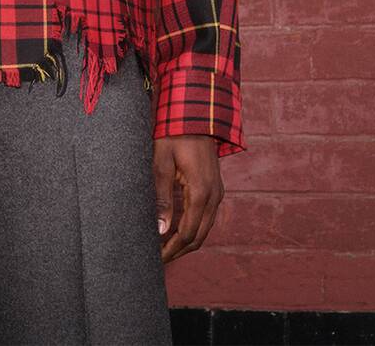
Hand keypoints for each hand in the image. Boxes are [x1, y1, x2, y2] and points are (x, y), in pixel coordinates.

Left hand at [153, 135, 223, 263]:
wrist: (194, 115)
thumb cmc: (173, 135)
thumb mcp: (161, 163)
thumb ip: (162, 197)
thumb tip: (162, 230)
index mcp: (201, 192)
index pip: (188, 233)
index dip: (172, 249)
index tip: (157, 259)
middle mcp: (214, 196)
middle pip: (199, 236)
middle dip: (179, 250)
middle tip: (159, 259)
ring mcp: (217, 192)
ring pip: (205, 228)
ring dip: (187, 241)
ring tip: (165, 248)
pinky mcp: (215, 188)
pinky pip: (207, 216)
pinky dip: (193, 228)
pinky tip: (177, 229)